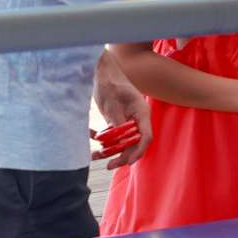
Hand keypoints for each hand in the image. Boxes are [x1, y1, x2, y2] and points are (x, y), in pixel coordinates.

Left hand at [92, 49, 151, 167]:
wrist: (102, 72)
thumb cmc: (110, 83)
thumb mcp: (112, 104)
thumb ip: (117, 123)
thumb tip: (120, 143)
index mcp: (141, 113)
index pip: (145, 137)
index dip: (138, 151)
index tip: (127, 161)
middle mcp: (136, 119)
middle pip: (134, 143)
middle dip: (122, 156)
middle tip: (109, 165)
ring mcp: (127, 120)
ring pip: (122, 142)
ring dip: (110, 150)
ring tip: (95, 155)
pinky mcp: (117, 121)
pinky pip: (112, 136)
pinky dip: (103, 140)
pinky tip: (92, 137)